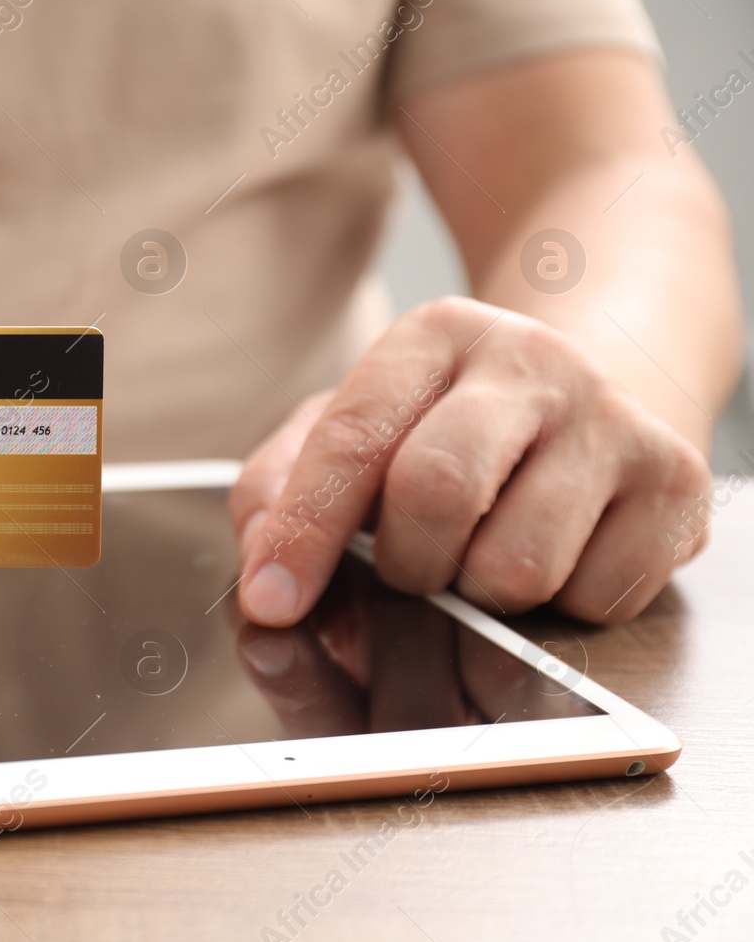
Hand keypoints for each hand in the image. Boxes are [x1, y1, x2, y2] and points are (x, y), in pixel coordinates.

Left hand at [230, 297, 711, 626]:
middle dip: (405, 562)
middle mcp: (531, 361)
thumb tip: (264, 565)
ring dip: (481, 591)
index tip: (272, 599)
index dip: (305, 531)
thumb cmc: (448, 424)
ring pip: (519, 566)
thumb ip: (282, 486)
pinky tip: (555, 554)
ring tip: (484, 553)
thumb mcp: (355, 427)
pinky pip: (595, 598)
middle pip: (438, 492)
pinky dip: (559, 604)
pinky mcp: (677, 484)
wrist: (600, 391)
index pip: (354, 438)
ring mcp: (614, 419)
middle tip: (409, 569)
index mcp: (434, 337)